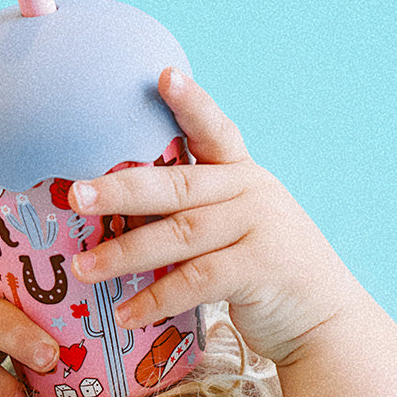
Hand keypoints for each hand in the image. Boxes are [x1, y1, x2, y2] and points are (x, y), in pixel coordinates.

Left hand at [67, 68, 363, 366]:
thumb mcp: (236, 230)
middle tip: (76, 195)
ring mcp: (258, 227)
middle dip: (121, 189)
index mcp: (242, 176)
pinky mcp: (260, 268)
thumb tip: (119, 213)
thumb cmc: (263, 275)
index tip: (162, 76)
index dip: (190, 103)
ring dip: (125, 254)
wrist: (321, 320)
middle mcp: (251, 192)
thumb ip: (195, 214)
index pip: (215, 130)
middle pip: (176, 185)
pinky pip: (196, 281)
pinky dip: (156, 300)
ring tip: (83, 268)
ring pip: (180, 235)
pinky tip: (125, 314)